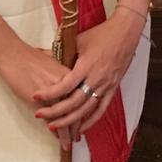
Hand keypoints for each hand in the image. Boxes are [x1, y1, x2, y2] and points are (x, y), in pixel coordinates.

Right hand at [0, 39, 74, 150]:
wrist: (13, 55)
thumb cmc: (29, 56)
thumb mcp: (51, 60)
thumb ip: (60, 70)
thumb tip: (63, 77)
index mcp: (70, 73)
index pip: (81, 96)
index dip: (83, 110)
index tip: (84, 119)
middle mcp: (67, 85)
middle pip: (77, 109)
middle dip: (77, 125)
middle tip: (78, 136)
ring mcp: (56, 94)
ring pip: (67, 118)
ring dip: (68, 132)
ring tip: (70, 142)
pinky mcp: (42, 102)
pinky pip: (53, 120)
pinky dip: (57, 132)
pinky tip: (59, 139)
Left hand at [32, 7, 145, 136]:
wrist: (125, 33)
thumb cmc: (101, 34)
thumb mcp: (79, 40)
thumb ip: (62, 50)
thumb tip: (43, 54)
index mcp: (86, 66)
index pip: (66, 85)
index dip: (50, 93)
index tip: (36, 96)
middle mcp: (96, 79)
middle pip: (74, 102)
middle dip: (55, 111)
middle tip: (39, 115)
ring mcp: (106, 86)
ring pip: (86, 109)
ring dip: (70, 120)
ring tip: (54, 126)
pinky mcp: (113, 89)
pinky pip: (101, 109)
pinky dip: (90, 121)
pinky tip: (80, 128)